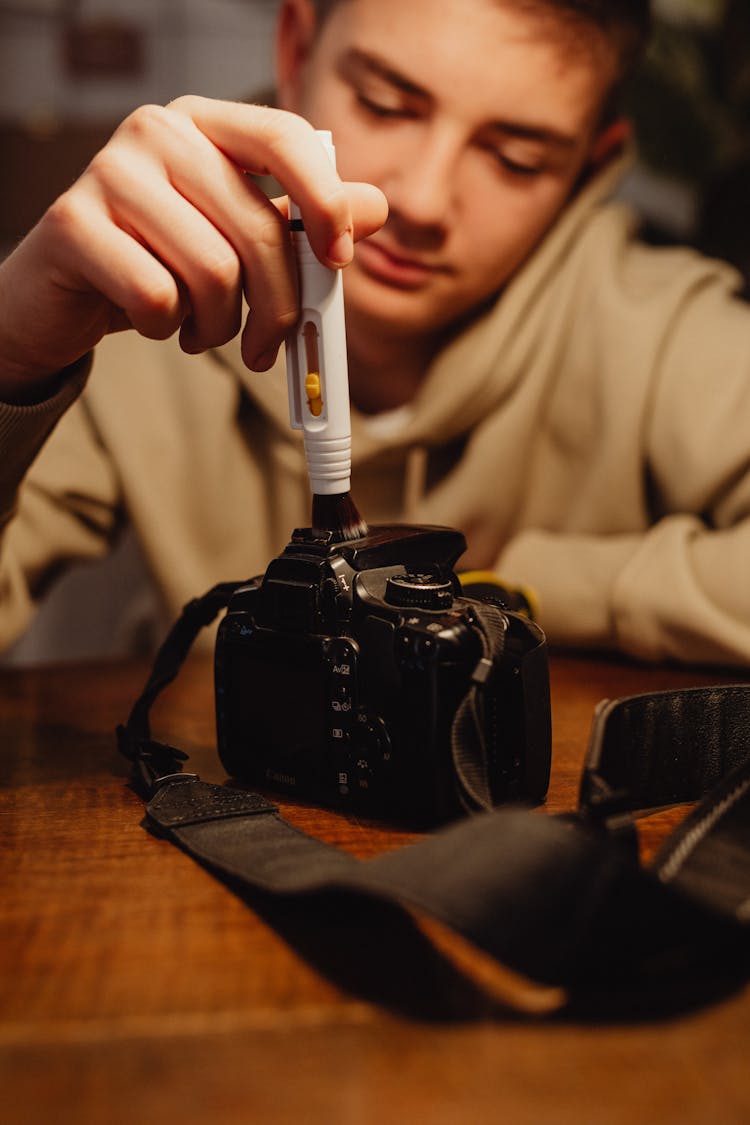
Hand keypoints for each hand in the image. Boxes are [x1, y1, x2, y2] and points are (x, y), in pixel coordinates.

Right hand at [0, 97, 386, 401]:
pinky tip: (153, 320)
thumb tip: (375, 207)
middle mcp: (158, 131)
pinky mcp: (72, 223)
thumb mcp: (238, 238)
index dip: (326, 201)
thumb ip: (303, 220)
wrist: (66, 290)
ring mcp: (109, 172)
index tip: (340, 259)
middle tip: (270, 347)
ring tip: (200, 329)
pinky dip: (167, 328)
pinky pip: (156, 297)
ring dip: (218, 325)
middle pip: (258, 229)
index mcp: (207, 123)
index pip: (285, 137)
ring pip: (212, 272)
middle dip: (277, 307)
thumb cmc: (162, 261)